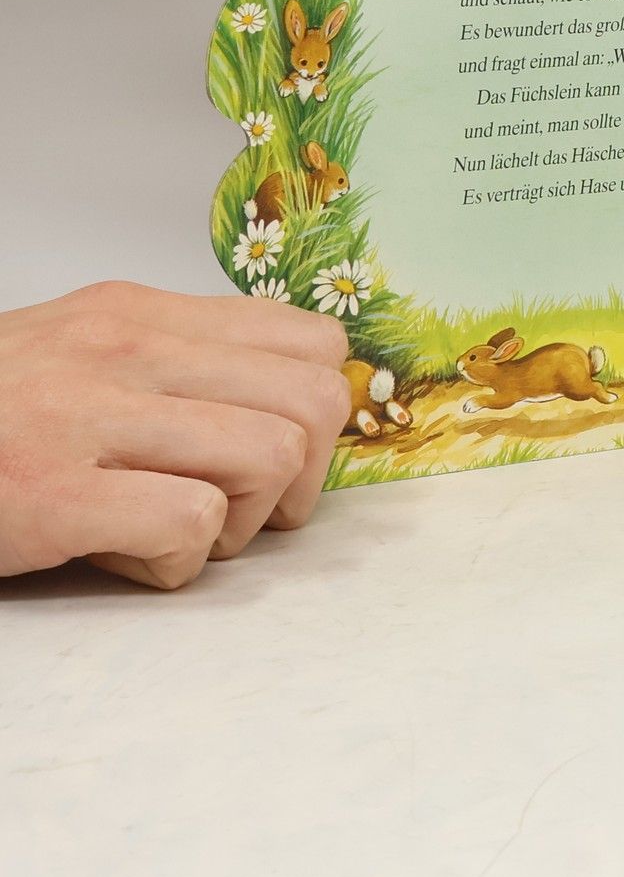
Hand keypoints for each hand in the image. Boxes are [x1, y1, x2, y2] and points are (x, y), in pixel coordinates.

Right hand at [0, 282, 349, 589]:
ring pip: (270, 456)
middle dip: (299, 476)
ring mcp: (88, 415)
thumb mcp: (83, 356)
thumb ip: (179, 366)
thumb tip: (290, 405)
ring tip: (178, 532)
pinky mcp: (52, 492)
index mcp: (142, 314)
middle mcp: (127, 348)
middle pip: (313, 402)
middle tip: (240, 510)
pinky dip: (177, 562)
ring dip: (240, 521)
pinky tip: (127, 559)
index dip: (318, 414)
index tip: (280, 455)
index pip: (313, 343)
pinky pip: (191, 522)